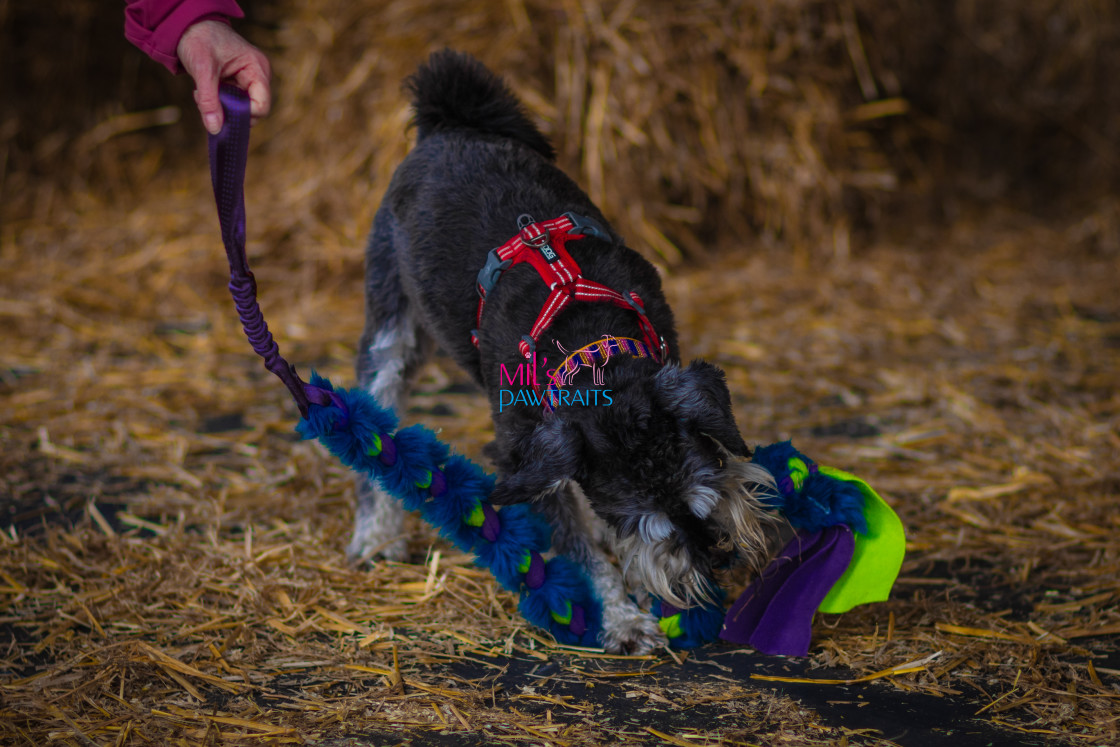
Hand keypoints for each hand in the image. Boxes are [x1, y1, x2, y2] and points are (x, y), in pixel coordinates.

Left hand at [176, 20, 270, 134]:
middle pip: (254, 110)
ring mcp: (250, 80)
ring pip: (242, 108)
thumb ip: (209, 101)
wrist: (189, 26)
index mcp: (257, 68)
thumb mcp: (202, 70)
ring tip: (203, 95)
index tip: (220, 112)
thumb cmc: (199, 40)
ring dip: (222, 107)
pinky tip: (206, 92)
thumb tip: (215, 129)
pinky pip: (235, 102)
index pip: (262, 105)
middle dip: (230, 112)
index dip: (243, 114)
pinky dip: (219, 102)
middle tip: (207, 103)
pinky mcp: (240, 83)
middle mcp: (258, 75)